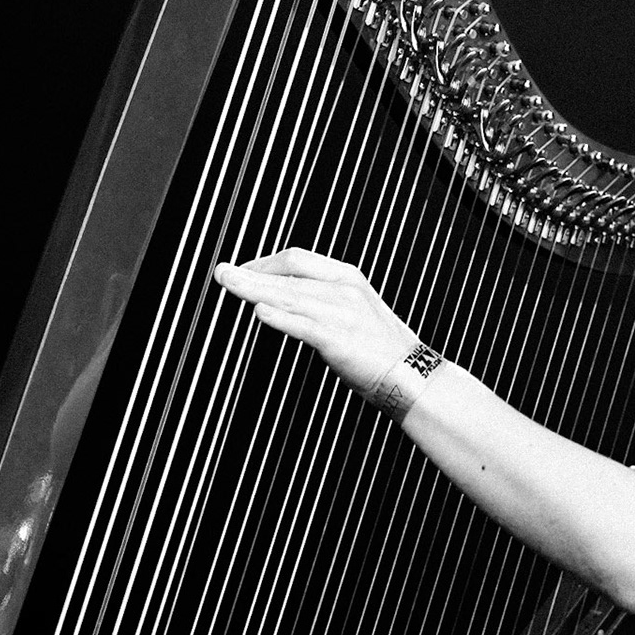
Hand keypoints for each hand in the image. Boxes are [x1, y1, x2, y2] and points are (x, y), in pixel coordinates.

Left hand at [212, 248, 421, 392]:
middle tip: (221, 272)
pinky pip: (303, 325)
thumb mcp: (353, 309)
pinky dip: (280, 317)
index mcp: (347, 277)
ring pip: (288, 296)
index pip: (296, 259)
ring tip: (229, 284)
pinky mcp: (339, 341)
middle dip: (248, 273)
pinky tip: (260, 311)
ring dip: (253, 289)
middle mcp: (343, 290)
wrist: (412, 375)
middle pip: (287, 275)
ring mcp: (342, 314)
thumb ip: (321, 299)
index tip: (242, 270)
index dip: (263, 262)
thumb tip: (281, 297)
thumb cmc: (381, 348)